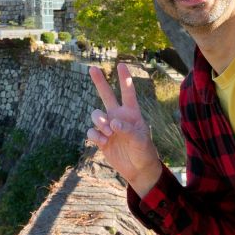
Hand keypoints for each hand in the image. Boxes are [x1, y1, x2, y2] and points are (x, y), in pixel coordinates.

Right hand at [87, 63, 162, 196]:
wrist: (137, 169)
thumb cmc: (143, 152)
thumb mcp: (140, 140)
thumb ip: (127, 130)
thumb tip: (112, 123)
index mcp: (131, 113)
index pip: (128, 93)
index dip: (124, 79)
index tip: (121, 65)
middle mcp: (117, 116)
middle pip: (106, 95)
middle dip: (99, 81)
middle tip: (92, 68)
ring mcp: (107, 127)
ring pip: (96, 114)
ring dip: (99, 122)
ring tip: (108, 132)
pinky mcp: (100, 138)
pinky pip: (91, 131)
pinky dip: (95, 135)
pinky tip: (104, 142)